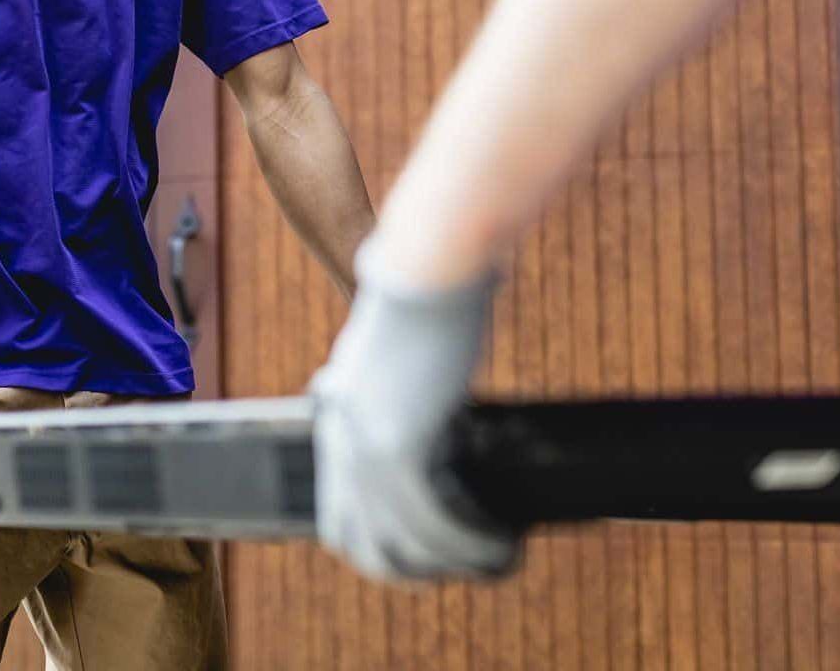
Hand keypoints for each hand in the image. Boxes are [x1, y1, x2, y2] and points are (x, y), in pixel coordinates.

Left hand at [310, 245, 519, 579]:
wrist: (428, 267)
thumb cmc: (422, 299)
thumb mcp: (390, 354)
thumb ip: (385, 393)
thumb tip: (407, 417)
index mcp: (337, 424)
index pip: (340, 524)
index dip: (383, 554)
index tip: (430, 558)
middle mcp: (342, 444)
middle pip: (368, 549)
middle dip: (421, 573)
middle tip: (469, 568)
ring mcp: (366, 449)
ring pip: (407, 544)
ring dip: (457, 564)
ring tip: (501, 559)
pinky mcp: (399, 444)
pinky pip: (434, 522)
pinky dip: (471, 543)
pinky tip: (502, 544)